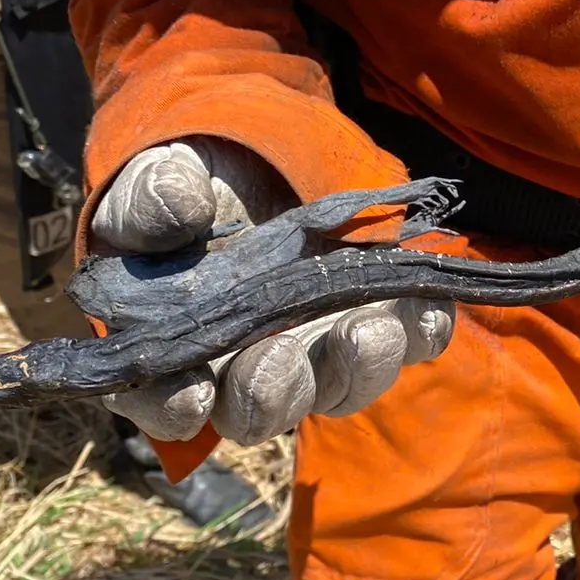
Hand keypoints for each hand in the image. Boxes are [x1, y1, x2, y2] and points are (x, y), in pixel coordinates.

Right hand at [90, 138, 454, 445]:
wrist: (258, 168)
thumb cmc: (192, 189)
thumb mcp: (159, 181)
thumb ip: (153, 199)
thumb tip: (181, 208)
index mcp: (178, 349)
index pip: (167, 402)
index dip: (176, 406)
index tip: (192, 389)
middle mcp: (251, 369)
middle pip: (261, 410)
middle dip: (272, 391)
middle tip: (280, 354)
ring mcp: (321, 352)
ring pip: (341, 388)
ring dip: (358, 367)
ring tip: (367, 328)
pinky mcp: (378, 320)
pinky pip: (411, 344)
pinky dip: (423, 329)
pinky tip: (426, 302)